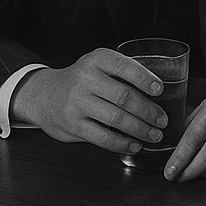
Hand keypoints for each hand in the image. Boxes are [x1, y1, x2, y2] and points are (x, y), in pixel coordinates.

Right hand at [11, 49, 166, 153]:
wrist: (43, 95)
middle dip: (148, 111)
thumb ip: (120, 72)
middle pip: (124, 96)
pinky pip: (103, 137)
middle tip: (162, 120)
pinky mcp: (73, 124)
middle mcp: (86, 79)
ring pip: (116, 119)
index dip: (144, 78)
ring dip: (140, 129)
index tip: (160, 89)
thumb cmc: (80, 80)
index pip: (124, 66)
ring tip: (154, 135)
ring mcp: (78, 102)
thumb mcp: (96, 65)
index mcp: (96, 60)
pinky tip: (135, 145)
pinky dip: (122, 144)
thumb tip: (157, 90)